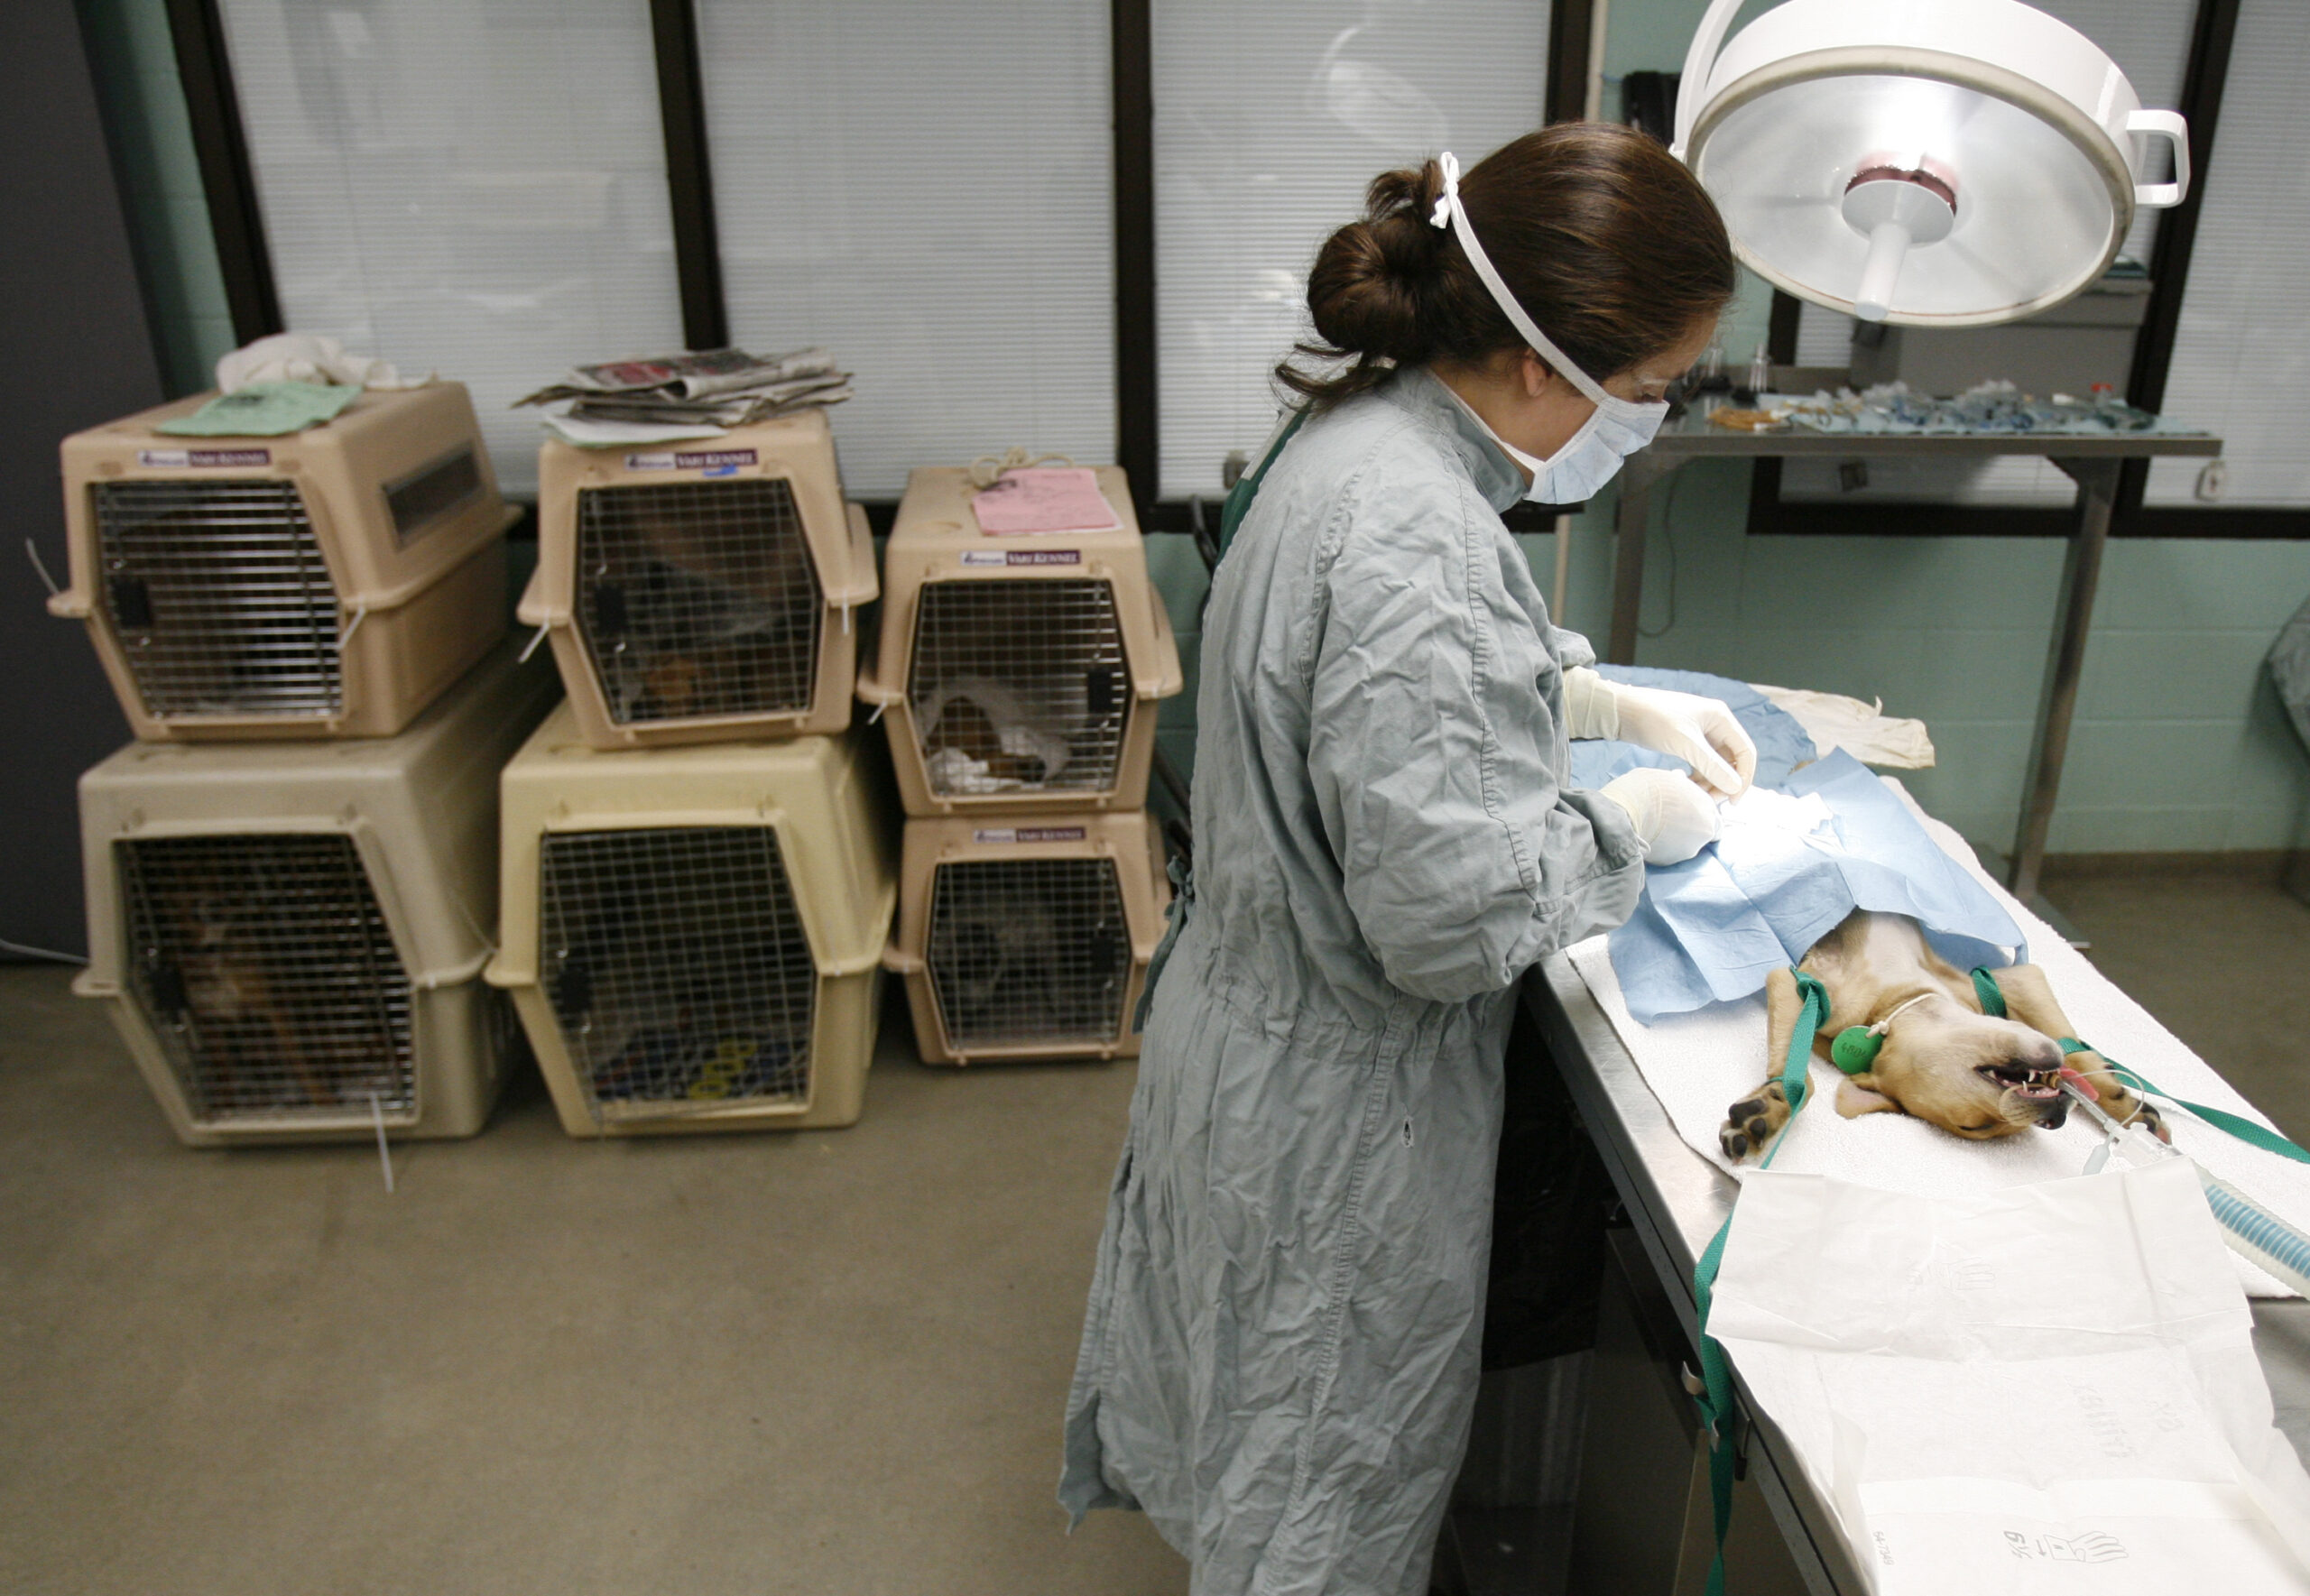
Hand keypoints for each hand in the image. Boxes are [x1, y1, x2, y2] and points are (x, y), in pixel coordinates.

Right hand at [1600, 768, 1721, 864]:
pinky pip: (1670, 854)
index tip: (1688, 813)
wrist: (1623, 813)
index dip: (1701, 816)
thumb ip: (1680, 783)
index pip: (1716, 820)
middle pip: (1701, 834)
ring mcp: (1687, 850)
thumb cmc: (1645, 789)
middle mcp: (1704, 832)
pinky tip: (1650, 837)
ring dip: (1676, 839)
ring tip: (1656, 828)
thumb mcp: (1666, 777)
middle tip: (1670, 820)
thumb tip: (1680, 778)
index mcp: (1708, 808)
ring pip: (1686, 845)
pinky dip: (1663, 847)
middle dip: (1689, 828)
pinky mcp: (1670, 862)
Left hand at [1607, 684, 1756, 797]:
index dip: (1743, 778)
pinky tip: (1685, 786)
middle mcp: (1715, 724)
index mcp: (1721, 718)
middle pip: (1731, 761)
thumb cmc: (1654, 719)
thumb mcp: (1685, 743)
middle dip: (1724, 783)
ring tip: (1695, 797)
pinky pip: (1701, 764)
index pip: (1745, 752)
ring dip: (1710, 782)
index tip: (1732, 801)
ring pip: (1715, 765)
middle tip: (1709, 802)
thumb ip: (1711, 765)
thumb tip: (1735, 788)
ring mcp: (1701, 734)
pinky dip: (1697, 777)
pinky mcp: (1686, 742)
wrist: (1622, 711)